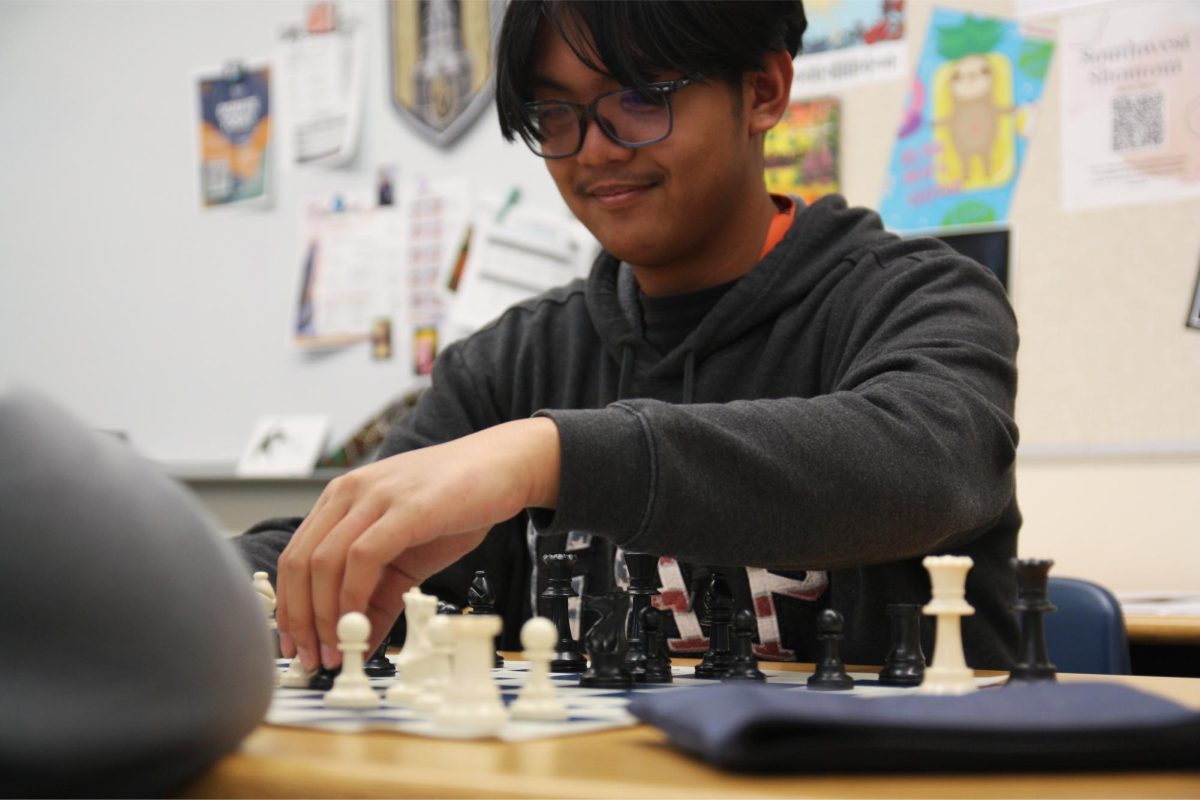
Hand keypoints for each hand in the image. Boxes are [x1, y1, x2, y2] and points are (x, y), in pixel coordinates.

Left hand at [276, 417, 560, 669]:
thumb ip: (381, 593)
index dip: (291, 607)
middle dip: (300, 619)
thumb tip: (361, 640)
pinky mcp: (403, 507)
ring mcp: (374, 496)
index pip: (295, 557)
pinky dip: (353, 596)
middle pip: (299, 563)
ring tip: (337, 650)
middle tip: (313, 658)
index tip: (298, 645)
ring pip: (323, 562)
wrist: (506, 466)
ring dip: (324, 615)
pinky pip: (362, 557)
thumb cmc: (460, 504)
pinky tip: (360, 623)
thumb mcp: (410, 556)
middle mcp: (349, 493)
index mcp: (343, 499)